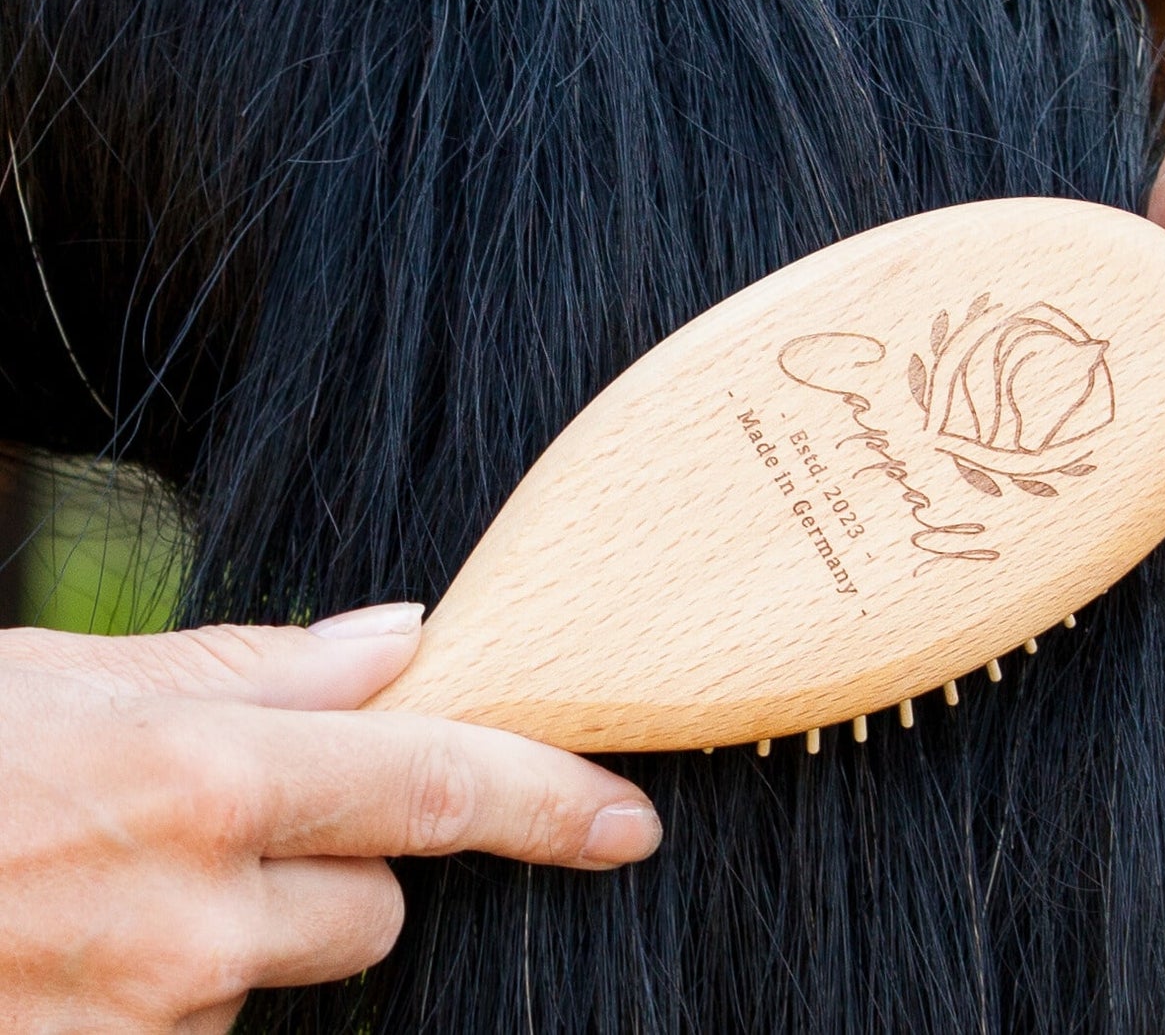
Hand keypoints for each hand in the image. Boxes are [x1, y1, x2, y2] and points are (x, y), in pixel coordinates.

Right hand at [0, 605, 661, 1032]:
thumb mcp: (70, 678)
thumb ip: (256, 665)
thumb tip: (400, 639)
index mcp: (205, 777)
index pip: (431, 785)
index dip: (546, 799)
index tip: (625, 815)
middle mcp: (196, 918)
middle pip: (374, 904)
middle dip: (342, 867)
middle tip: (230, 820)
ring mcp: (150, 1025)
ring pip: (281, 978)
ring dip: (243, 934)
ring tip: (113, 878)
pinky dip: (171, 994)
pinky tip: (79, 944)